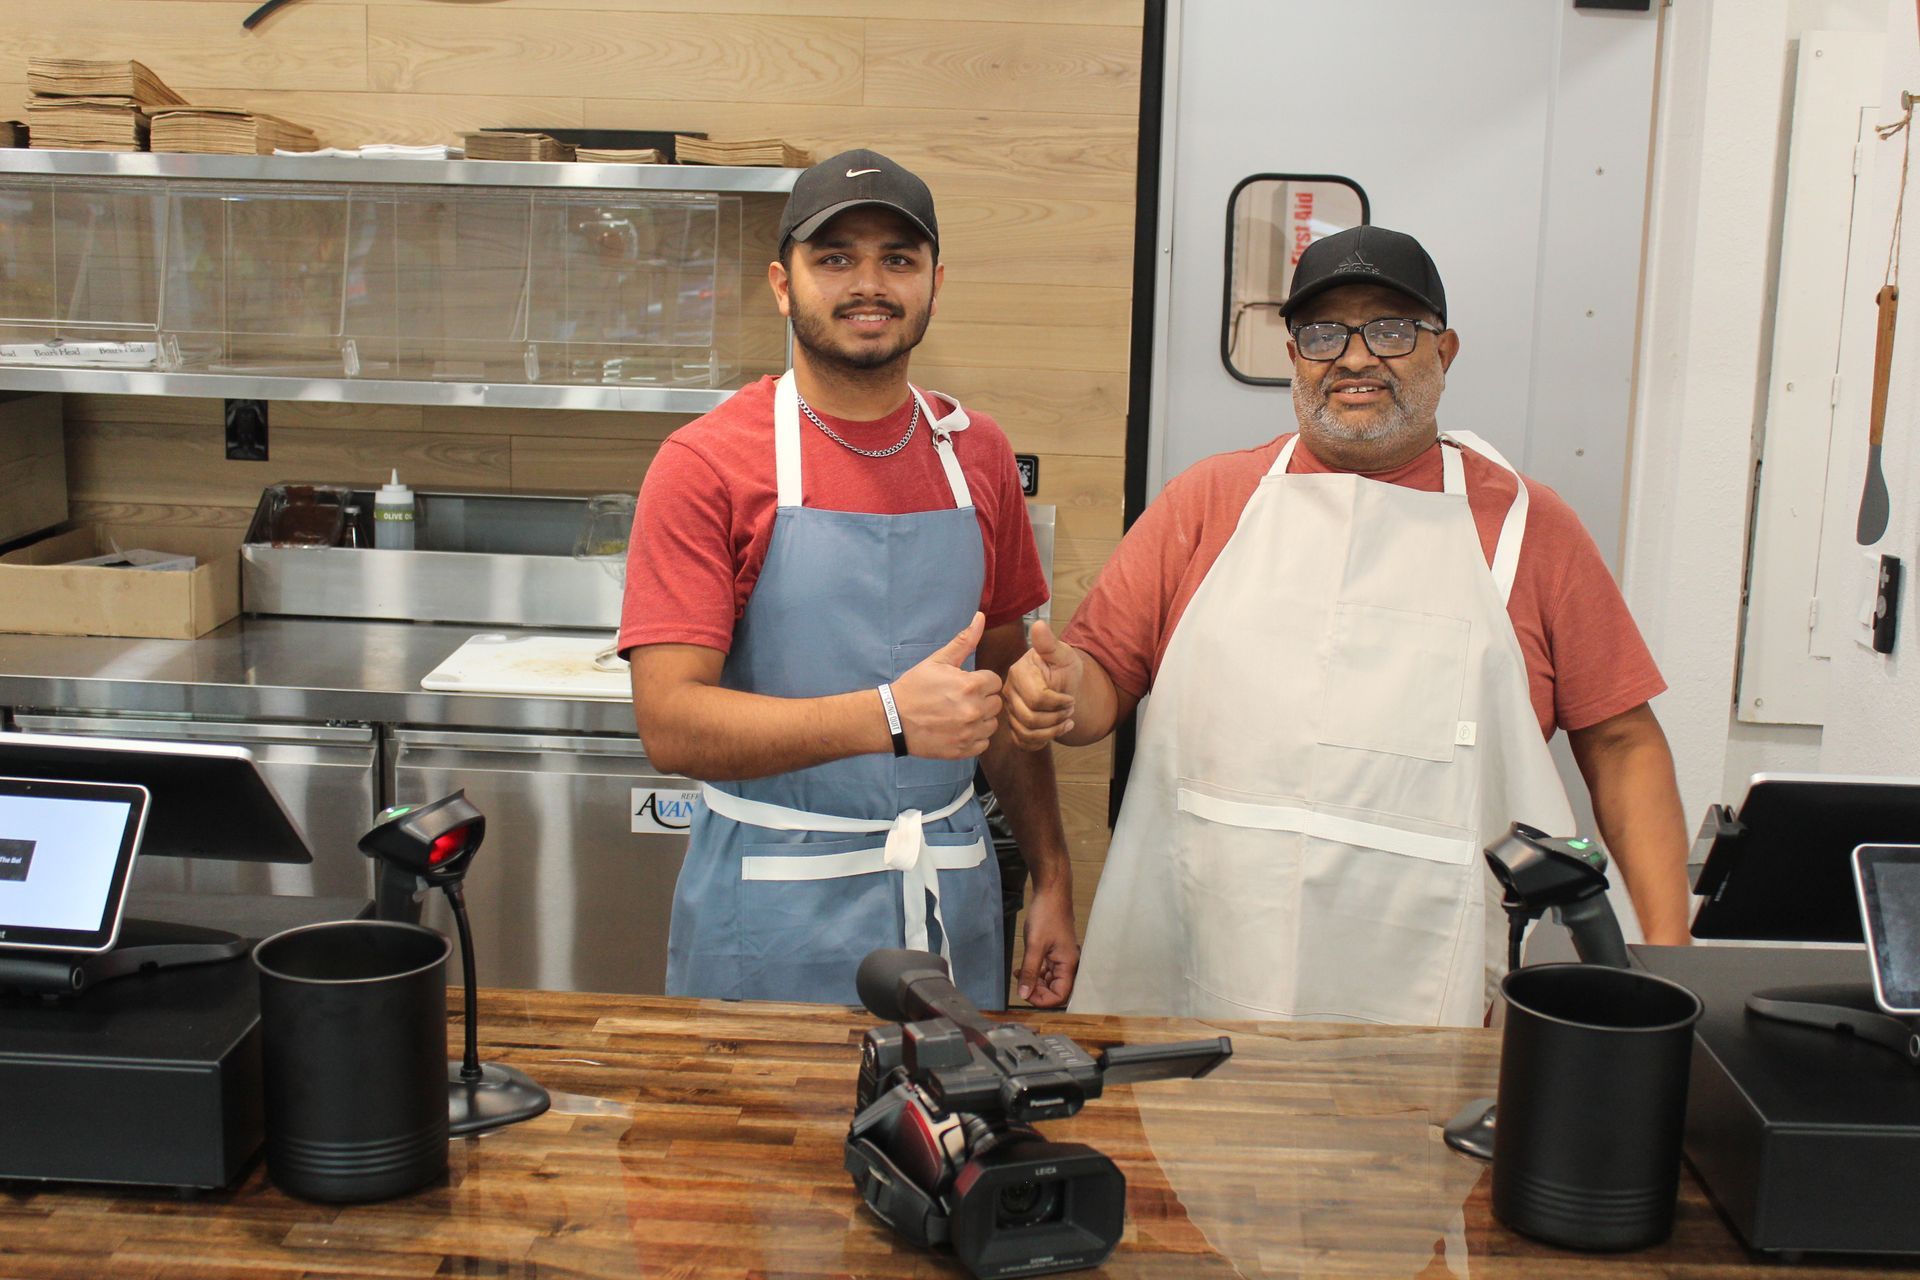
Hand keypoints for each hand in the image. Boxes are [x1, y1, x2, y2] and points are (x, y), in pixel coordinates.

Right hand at [888, 612, 1002, 758]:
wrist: (892, 719)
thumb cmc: (914, 688)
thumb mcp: (937, 661)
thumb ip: (964, 641)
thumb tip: (981, 617)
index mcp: (971, 686)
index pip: (995, 682)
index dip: (980, 681)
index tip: (964, 685)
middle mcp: (974, 710)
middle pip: (996, 703)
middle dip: (982, 699)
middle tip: (960, 700)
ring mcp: (969, 733)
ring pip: (991, 724)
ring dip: (980, 719)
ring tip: (958, 715)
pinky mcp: (963, 750)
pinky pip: (983, 743)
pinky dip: (974, 738)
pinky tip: (957, 730)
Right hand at [1007, 620, 1081, 749]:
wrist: (1062, 683)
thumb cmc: (1063, 667)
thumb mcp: (1062, 654)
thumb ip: (1049, 643)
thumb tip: (1038, 624)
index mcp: (1018, 673)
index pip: (1038, 699)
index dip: (1059, 703)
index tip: (1071, 699)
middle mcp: (1008, 692)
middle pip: (1031, 719)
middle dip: (1057, 718)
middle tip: (1070, 709)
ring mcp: (1009, 710)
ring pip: (1027, 733)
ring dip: (1053, 731)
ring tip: (1066, 720)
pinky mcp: (1013, 725)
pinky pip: (1022, 742)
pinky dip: (1042, 741)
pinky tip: (1056, 731)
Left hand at [1016, 883, 1078, 1007]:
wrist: (1051, 893)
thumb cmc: (1046, 915)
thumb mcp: (1035, 945)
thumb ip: (1030, 971)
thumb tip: (1023, 994)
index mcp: (1068, 965)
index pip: (1060, 996)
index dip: (1042, 1000)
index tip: (1025, 994)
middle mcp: (1068, 964)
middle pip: (1055, 991)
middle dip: (1037, 991)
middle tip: (1020, 984)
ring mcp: (1061, 959)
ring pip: (1050, 981)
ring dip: (1034, 982)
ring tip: (1019, 975)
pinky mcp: (1054, 953)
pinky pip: (1046, 971)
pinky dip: (1035, 973)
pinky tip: (1022, 969)